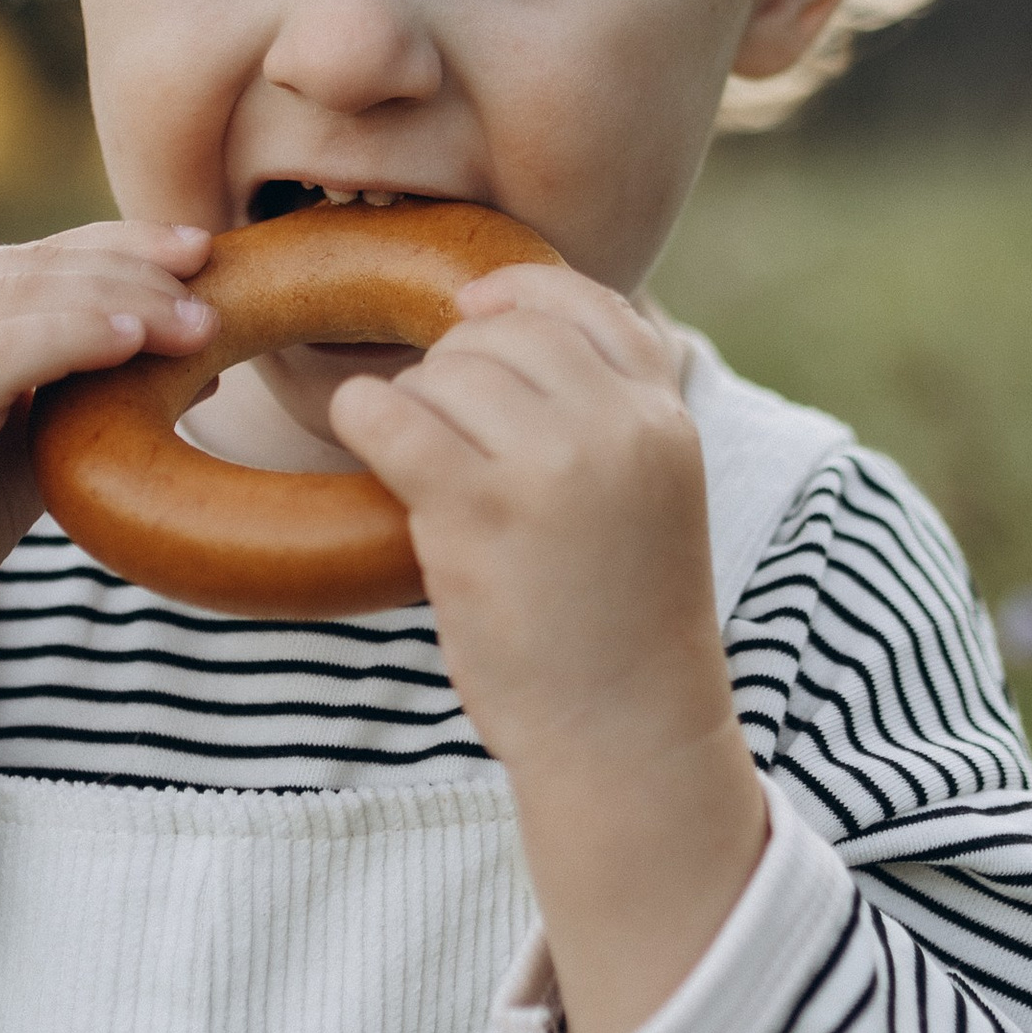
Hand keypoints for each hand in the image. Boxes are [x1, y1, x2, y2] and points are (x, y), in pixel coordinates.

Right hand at [0, 222, 214, 860]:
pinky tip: (132, 342)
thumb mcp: (32, 445)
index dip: (120, 244)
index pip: (38, 258)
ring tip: (196, 321)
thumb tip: (200, 355)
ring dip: (120, 298)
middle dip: (133, 265)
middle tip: (214, 279)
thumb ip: (91, 391)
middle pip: (36, 265)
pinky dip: (71, 336)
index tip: (200, 251)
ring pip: (23, 295)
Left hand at [328, 266, 768, 1032]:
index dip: (522, 297)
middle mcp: (619, 428)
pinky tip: (365, 441)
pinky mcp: (479, 509)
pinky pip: (392, 414)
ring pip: (447, 370)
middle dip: (459, 364)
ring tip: (421, 466)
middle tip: (442, 428)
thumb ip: (611, 417)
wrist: (626, 735)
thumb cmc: (622, 625)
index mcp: (667, 419)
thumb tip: (512, 328)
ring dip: (416, 404)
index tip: (474, 313)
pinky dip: (364, 417)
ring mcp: (551, 464)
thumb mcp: (653, 498)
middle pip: (509, 332)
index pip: (593, 305)